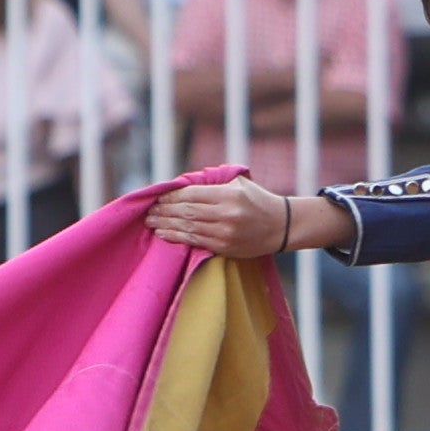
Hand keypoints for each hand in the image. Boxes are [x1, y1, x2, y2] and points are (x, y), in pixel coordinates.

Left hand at [146, 176, 294, 257]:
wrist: (281, 226)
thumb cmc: (256, 200)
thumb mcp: (238, 183)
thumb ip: (213, 183)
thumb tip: (182, 185)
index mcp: (229, 195)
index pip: (192, 194)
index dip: (172, 196)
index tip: (157, 196)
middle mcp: (227, 214)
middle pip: (187, 212)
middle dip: (165, 211)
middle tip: (148, 210)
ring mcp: (225, 233)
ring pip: (188, 227)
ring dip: (166, 224)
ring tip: (151, 222)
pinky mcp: (225, 247)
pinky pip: (195, 241)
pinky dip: (177, 237)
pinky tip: (163, 234)